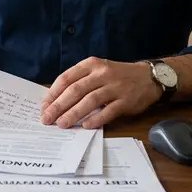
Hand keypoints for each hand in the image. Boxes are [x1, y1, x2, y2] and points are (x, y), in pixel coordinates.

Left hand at [39, 57, 162, 128]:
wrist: (148, 77)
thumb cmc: (117, 76)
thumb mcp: (98, 70)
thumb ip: (80, 82)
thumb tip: (56, 101)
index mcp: (91, 65)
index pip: (66, 78)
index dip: (53, 94)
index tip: (43, 107)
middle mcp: (102, 74)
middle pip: (75, 90)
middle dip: (58, 106)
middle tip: (47, 119)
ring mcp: (115, 87)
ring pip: (90, 100)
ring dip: (74, 114)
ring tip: (62, 124)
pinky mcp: (126, 100)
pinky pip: (108, 111)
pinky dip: (96, 119)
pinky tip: (86, 126)